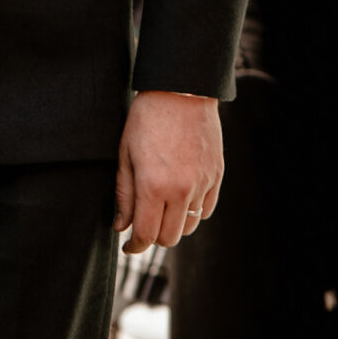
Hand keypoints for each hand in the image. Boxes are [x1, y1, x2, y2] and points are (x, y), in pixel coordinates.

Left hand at [114, 90, 222, 255]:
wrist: (181, 91)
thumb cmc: (146, 120)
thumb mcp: (125, 155)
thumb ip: (123, 195)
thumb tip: (121, 227)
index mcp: (152, 186)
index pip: (146, 235)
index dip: (135, 246)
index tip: (128, 246)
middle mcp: (180, 190)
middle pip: (169, 237)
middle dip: (153, 237)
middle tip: (142, 226)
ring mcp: (202, 184)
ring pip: (189, 226)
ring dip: (174, 226)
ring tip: (161, 211)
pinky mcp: (216, 176)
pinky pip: (206, 209)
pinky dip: (193, 212)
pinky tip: (180, 200)